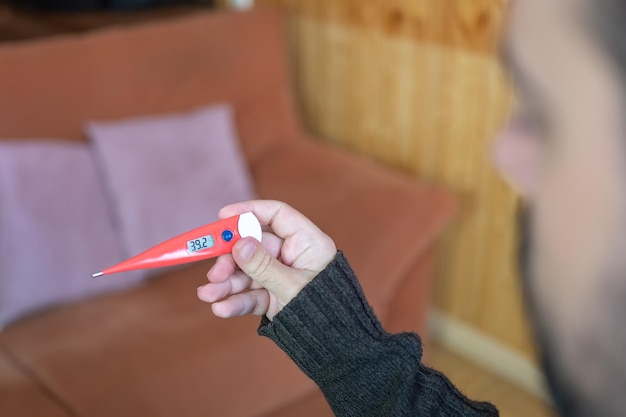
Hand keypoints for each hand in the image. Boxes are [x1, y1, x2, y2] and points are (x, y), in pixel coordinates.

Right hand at [197, 200, 336, 319]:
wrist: (336, 349)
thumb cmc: (326, 312)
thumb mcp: (293, 287)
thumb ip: (264, 266)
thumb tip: (238, 244)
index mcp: (308, 243)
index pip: (277, 216)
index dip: (249, 212)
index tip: (223, 216)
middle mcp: (294, 256)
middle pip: (254, 246)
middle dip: (230, 259)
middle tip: (214, 272)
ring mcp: (282, 278)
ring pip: (249, 273)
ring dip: (227, 284)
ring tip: (208, 295)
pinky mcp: (275, 298)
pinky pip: (252, 295)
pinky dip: (236, 301)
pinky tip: (221, 308)